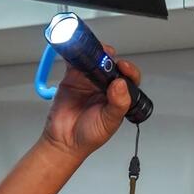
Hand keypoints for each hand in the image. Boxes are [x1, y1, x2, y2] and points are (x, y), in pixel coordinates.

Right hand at [41, 45, 140, 159]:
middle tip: (105, 56)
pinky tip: (76, 53)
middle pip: (111, 64)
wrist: (64, 141)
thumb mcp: (109, 122)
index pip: (129, 78)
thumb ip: (118, 104)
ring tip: (92, 53)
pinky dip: (75, 54)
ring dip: (94, 53)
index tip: (123, 66)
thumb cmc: (89, 135)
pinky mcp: (72, 78)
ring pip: (95, 60)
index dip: (128, 69)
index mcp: (119, 95)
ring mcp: (89, 81)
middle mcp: (105, 86)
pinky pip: (75, 62)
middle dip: (109, 57)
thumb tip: (121, 85)